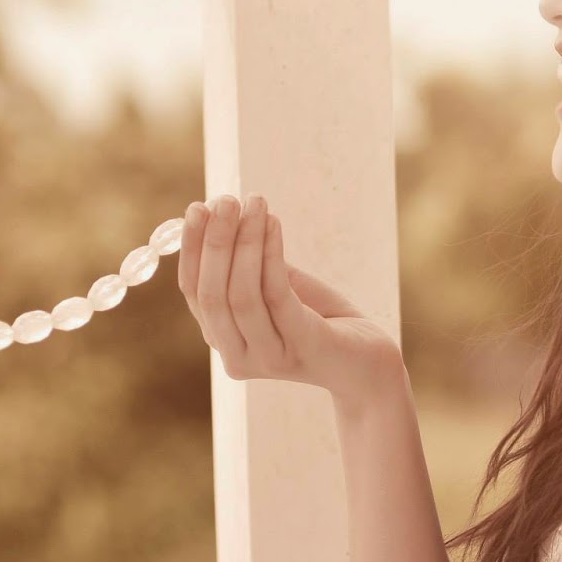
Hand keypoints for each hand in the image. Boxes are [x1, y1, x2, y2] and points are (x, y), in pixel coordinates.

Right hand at [178, 193, 402, 403]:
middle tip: (223, 200)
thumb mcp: (280, 288)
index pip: (193, 291)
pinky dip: (270, 254)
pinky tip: (273, 223)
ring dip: (244, 241)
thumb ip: (251, 264)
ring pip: (241, 294)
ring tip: (253, 202)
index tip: (197, 207)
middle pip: (211, 294)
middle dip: (214, 242)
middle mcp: (237, 356)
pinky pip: (276, 294)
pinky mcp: (301, 346)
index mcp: (224, 340)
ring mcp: (268, 357)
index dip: (192, 249)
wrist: (369, 360)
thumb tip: (226, 215)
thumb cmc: (322, 319)